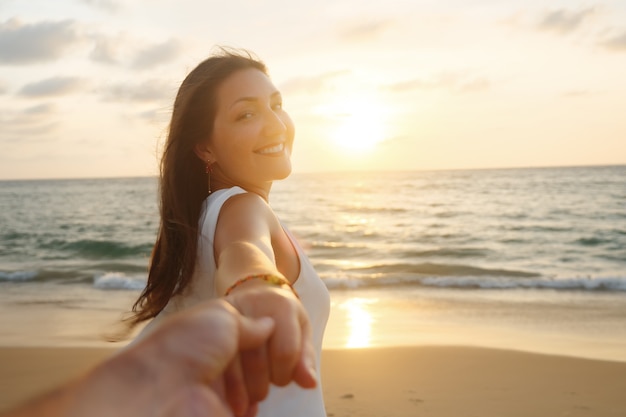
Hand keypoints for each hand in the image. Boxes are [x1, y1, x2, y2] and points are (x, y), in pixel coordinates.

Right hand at [221, 286, 317, 414]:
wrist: (254, 298)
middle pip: (258, 363)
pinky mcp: (210, 324)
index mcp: (281, 304)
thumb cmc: (283, 319)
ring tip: (252, 379)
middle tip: (267, 377)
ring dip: (245, 386)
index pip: (285, 352)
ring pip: (235, 368)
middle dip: (265, 382)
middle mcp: (253, 304)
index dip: (286, 373)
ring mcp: (228, 314)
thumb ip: (305, 358)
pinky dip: (227, 384)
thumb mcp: (299, 332)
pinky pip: (217, 365)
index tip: (283, 374)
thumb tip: (309, 383)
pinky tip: (235, 384)